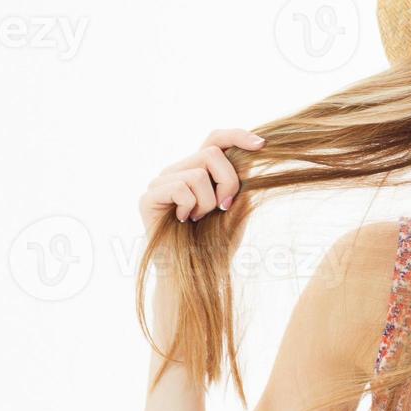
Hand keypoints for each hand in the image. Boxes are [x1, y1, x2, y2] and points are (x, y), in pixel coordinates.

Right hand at [138, 129, 265, 234]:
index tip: (261, 145)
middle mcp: (177, 171)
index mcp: (198, 170)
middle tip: (225, 207)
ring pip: (198, 173)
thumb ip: (241, 180)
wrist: (194, 274)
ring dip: (208, 202)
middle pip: (211, 153)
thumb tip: (253, 151)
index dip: (238, 136)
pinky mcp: (148, 197)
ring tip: (199, 219)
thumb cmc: (215, 243)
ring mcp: (161, 182)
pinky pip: (180, 188)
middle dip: (229, 182)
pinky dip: (190, 207)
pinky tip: (183, 221)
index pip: (215, 139)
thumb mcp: (237, 207)